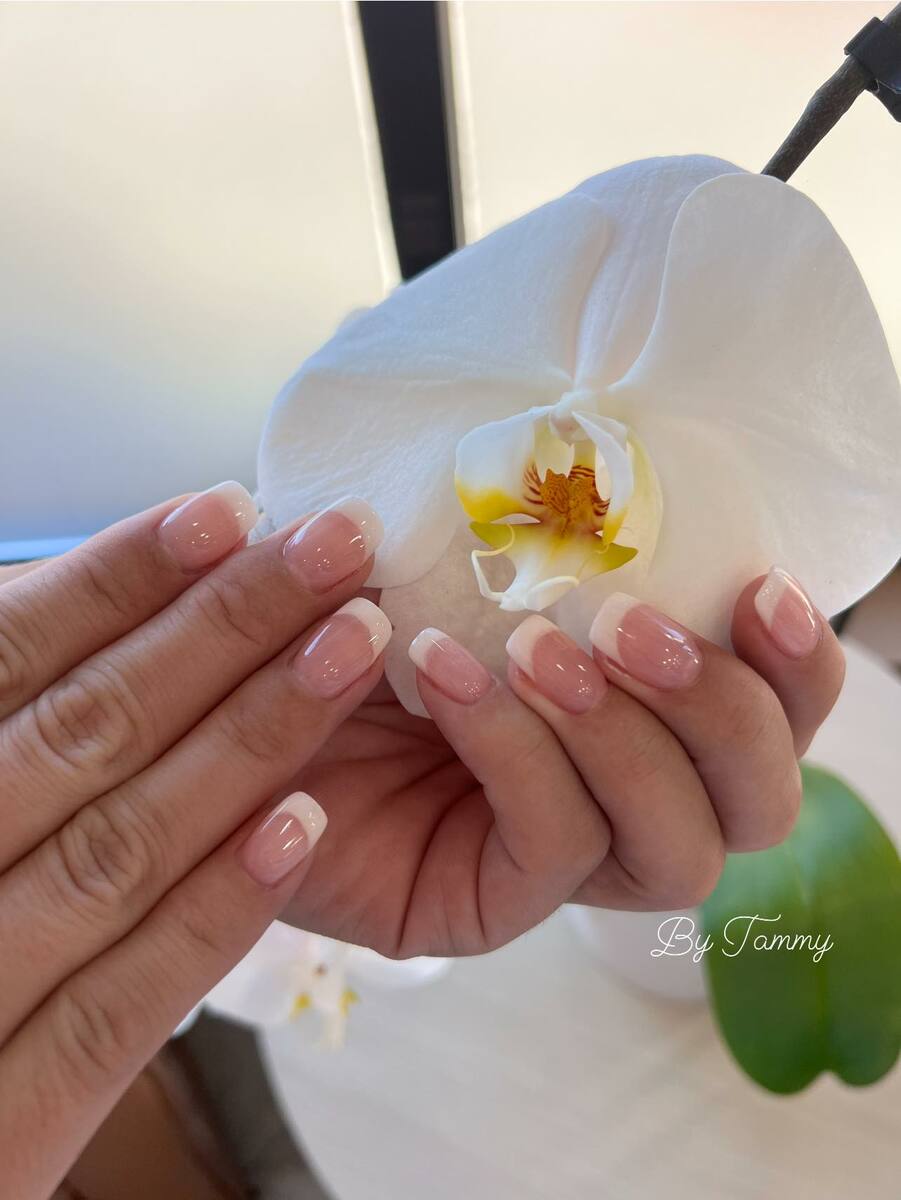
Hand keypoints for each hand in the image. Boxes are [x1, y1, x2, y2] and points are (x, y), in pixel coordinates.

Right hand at [0, 487, 387, 1196]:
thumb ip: (24, 716)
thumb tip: (119, 602)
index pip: (15, 654)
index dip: (120, 575)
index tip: (226, 508)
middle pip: (92, 723)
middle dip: (225, 626)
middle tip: (337, 543)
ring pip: (126, 840)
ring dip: (253, 733)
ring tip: (357, 641)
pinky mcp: (20, 1109)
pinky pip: (130, 995)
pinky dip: (220, 900)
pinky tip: (307, 822)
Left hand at [280, 570, 843, 952]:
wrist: (225, 696)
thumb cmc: (347, 614)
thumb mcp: (439, 550)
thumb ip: (523, 527)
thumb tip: (578, 460)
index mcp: (640, 711)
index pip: (773, 715)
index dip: (794, 665)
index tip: (758, 580)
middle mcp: (622, 797)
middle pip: (757, 803)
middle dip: (720, 709)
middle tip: (628, 623)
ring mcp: (561, 863)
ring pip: (679, 852)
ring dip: (622, 736)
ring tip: (535, 649)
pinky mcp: (485, 906)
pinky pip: (550, 849)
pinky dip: (514, 750)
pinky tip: (446, 677)